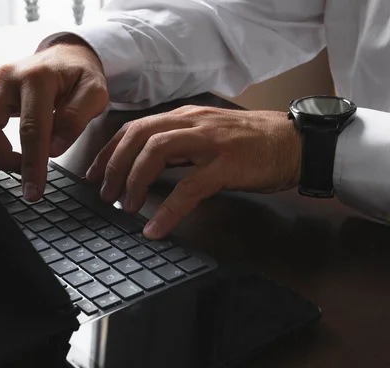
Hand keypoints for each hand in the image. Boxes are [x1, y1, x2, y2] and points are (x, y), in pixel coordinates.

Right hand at [0, 36, 108, 200]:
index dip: (31, 165)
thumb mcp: (94, 93)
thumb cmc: (79, 76)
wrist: (65, 56)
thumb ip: (76, 119)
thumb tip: (53, 149)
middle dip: (0, 159)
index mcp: (37, 78)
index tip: (34, 191)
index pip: (30, 129)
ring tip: (11, 164)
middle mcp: (6, 78)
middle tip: (23, 173)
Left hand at [85, 106, 300, 238]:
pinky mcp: (226, 165)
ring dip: (133, 181)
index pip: (136, 127)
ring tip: (124, 206)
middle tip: (103, 193)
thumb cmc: (252, 143)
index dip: (110, 150)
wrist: (295, 142)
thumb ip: (179, 147)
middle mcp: (192, 123)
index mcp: (185, 117)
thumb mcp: (208, 137)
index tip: (94, 173)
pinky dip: (167, 210)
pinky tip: (155, 228)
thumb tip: (146, 168)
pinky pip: (188, 188)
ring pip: (156, 153)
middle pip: (138, 136)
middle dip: (113, 165)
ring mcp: (209, 142)